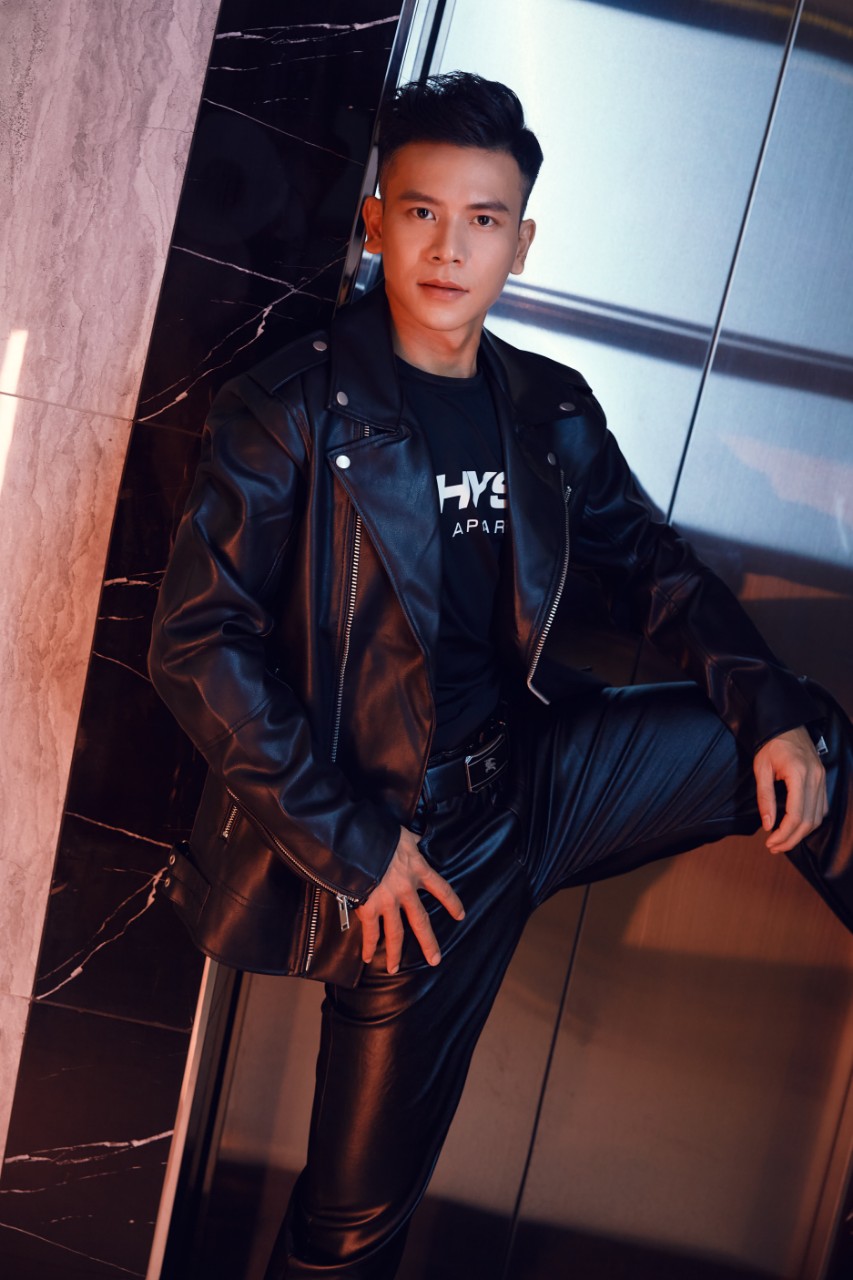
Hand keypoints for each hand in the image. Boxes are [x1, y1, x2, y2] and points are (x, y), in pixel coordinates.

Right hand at [356, 827, 464, 972]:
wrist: (358, 840)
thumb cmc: (381, 834)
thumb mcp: (404, 835)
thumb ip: (412, 843)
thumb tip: (416, 840)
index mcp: (418, 870)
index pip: (442, 889)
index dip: (452, 902)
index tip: (460, 915)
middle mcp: (406, 890)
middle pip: (421, 921)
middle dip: (428, 942)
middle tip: (435, 960)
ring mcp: (388, 902)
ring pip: (395, 933)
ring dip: (395, 953)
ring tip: (395, 969)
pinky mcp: (369, 907)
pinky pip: (370, 932)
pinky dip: (368, 946)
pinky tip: (368, 958)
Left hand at [753, 726, 827, 853]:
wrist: (786, 725)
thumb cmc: (770, 745)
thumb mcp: (761, 769)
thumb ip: (764, 797)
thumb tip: (768, 825)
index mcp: (799, 775)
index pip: (796, 815)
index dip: (784, 834)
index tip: (770, 843)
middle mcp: (815, 779)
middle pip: (809, 821)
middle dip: (791, 839)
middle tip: (774, 847)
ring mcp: (822, 780)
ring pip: (818, 817)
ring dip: (801, 833)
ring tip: (782, 841)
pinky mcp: (823, 780)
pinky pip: (822, 808)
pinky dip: (811, 822)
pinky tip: (796, 827)